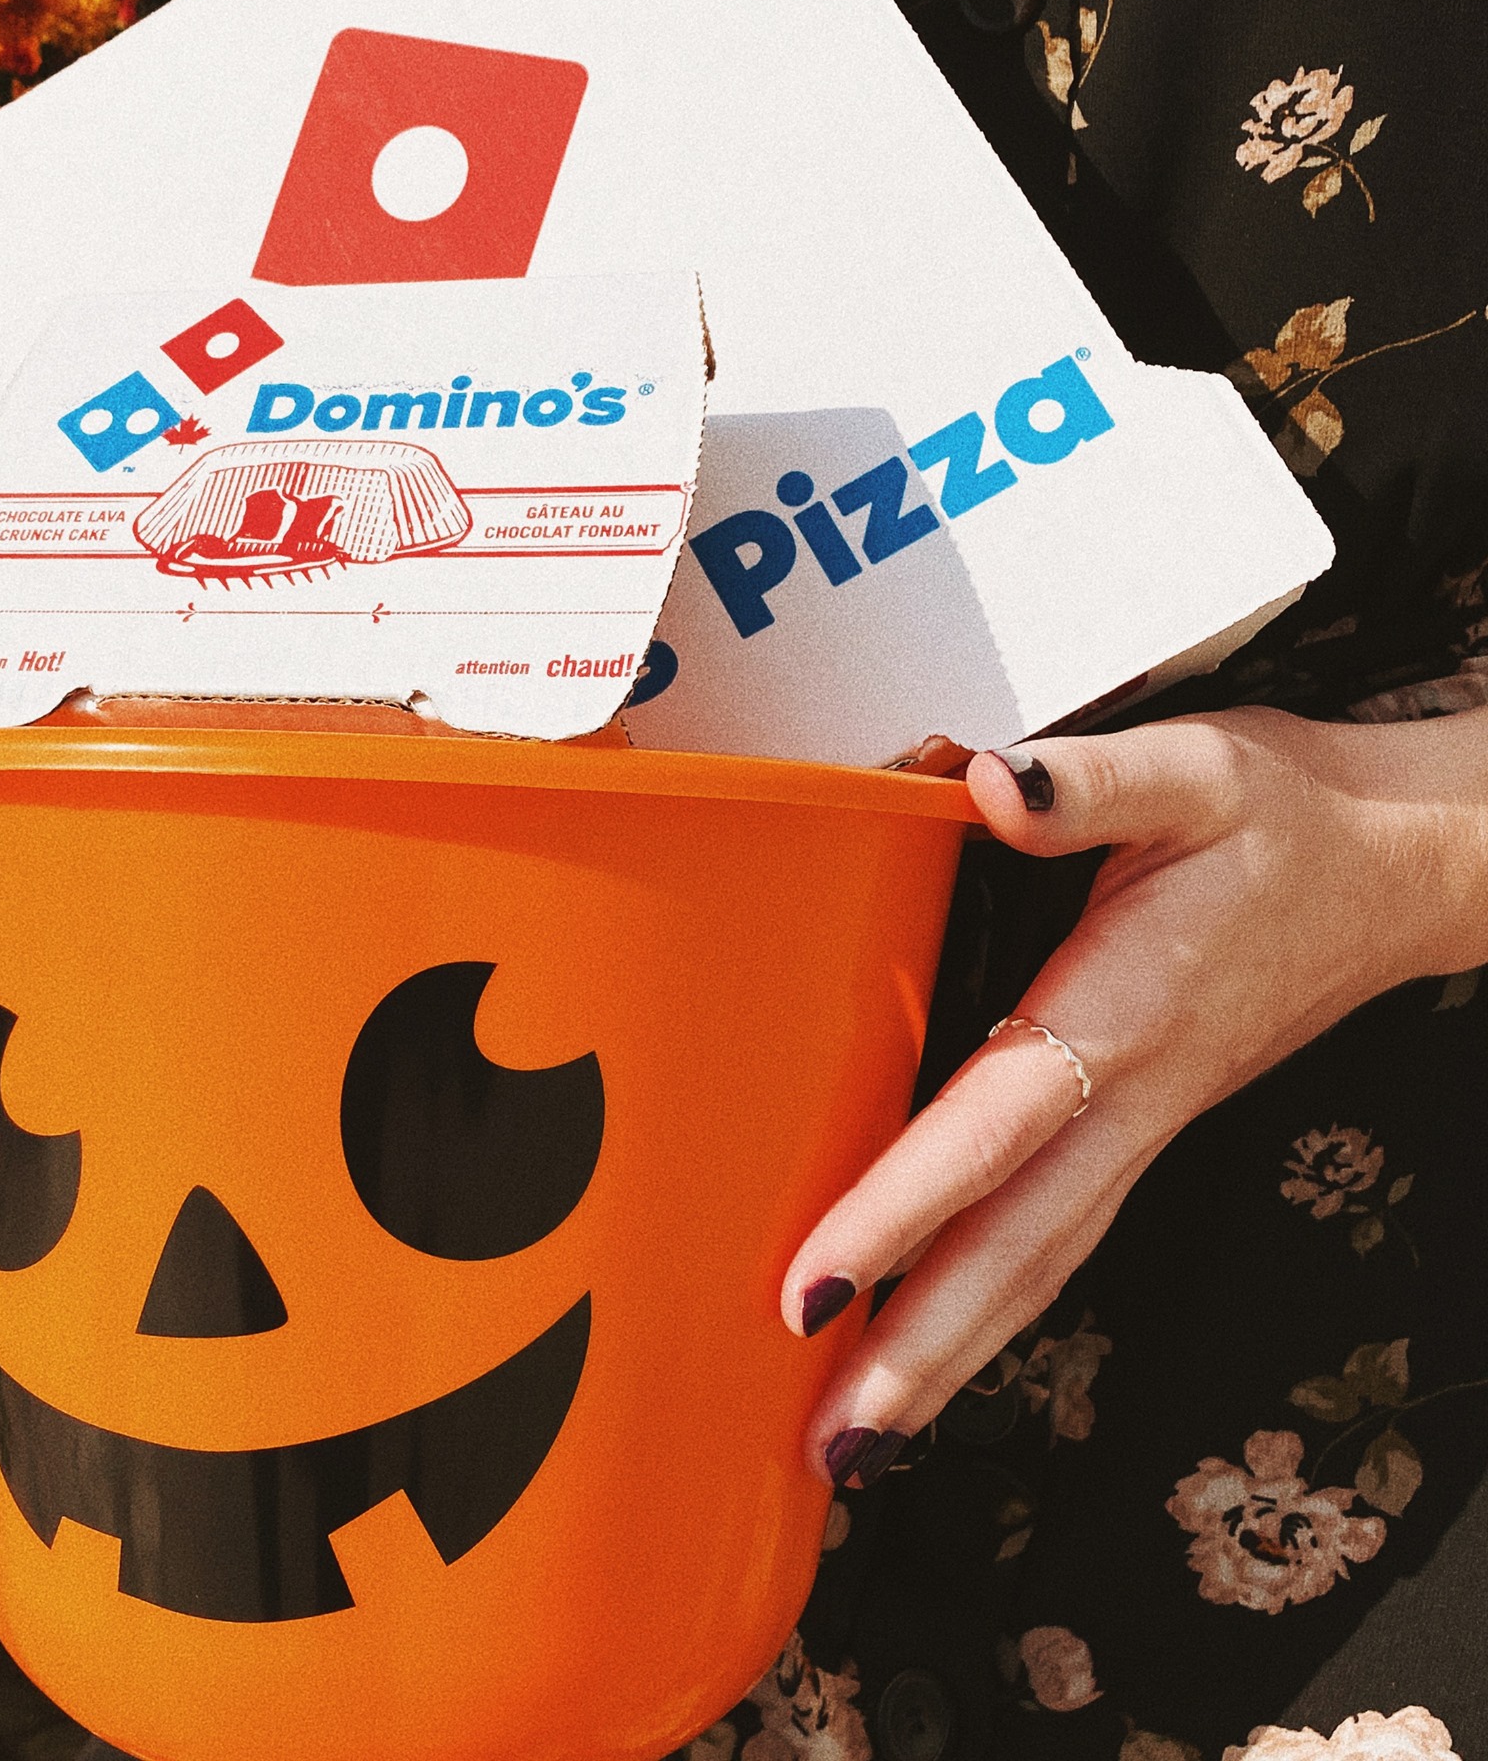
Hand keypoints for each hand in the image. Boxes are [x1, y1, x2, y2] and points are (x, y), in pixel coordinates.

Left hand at [781, 703, 1487, 1489]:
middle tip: (833, 1449)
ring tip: (860, 1438)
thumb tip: (992, 784)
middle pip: (1022, 1247)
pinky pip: (1057, 1228)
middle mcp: (1132, 1093)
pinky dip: (993, 1298)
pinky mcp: (1144, 1122)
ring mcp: (1144, 1122)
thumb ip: (1091, 781)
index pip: (994, 1128)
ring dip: (953, 1353)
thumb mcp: (1195, 769)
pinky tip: (933, 1333)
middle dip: (925, 1352)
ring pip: (1043, 1259)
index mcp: (1125, 1010)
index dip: (902, 1209)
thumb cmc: (1285, 815)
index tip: (815, 1288)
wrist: (1403, 867)